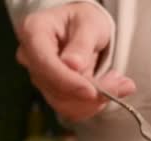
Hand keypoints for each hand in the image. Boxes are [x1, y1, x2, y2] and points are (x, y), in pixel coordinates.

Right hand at [15, 2, 135, 121]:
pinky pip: (70, 109)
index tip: (91, 91)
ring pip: (63, 103)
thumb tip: (72, 65)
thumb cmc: (83, 21)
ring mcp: (39, 78)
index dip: (67, 81)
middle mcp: (30, 57)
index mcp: (33, 32)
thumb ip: (81, 43)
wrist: (82, 31)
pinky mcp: (50, 93)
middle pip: (54, 87)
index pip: (44, 63)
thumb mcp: (89, 23)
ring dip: (94, 101)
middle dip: (89, 92)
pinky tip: (108, 91)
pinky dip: (92, 106)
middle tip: (121, 84)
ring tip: (118, 83)